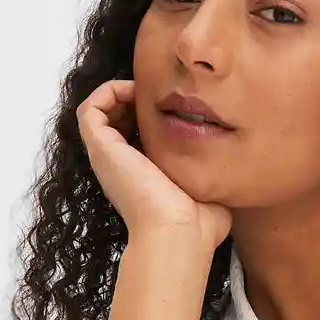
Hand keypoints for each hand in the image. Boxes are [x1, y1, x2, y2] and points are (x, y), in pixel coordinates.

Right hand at [76, 78, 231, 251]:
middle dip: (136, 99)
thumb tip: (230, 166)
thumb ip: (213, 173)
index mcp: (145, 177)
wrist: (180, 232)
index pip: (139, 137)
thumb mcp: (210, 189)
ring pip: (100, 113)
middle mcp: (122, 167)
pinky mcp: (100, 148)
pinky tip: (134, 90)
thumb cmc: (199, 223)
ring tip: (145, 87)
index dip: (152, 116)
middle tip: (160, 93)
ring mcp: (108, 157)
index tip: (176, 106)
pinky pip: (89, 110)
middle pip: (117, 122)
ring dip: (120, 92)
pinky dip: (107, 91)